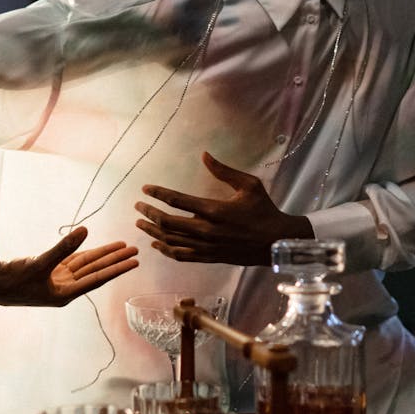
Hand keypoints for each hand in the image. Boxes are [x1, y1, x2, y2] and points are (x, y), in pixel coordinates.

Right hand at [0, 227, 138, 305]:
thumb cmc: (11, 279)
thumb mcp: (39, 263)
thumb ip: (63, 247)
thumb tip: (86, 230)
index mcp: (64, 294)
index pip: (97, 279)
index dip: (117, 268)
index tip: (134, 261)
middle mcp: (64, 289)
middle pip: (95, 271)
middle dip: (115, 260)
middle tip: (136, 250)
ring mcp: (57, 280)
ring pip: (86, 265)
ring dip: (103, 256)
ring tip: (123, 247)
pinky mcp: (50, 272)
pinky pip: (73, 262)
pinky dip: (85, 254)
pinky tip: (97, 249)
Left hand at [135, 151, 312, 266]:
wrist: (277, 242)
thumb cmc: (264, 210)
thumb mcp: (249, 185)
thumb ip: (224, 171)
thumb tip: (204, 155)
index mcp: (214, 210)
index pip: (178, 201)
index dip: (158, 194)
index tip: (145, 189)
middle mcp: (207, 230)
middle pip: (168, 223)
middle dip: (149, 213)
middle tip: (137, 206)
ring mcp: (207, 247)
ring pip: (171, 241)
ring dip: (152, 232)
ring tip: (140, 223)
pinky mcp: (209, 258)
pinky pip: (181, 256)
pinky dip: (165, 250)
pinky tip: (156, 244)